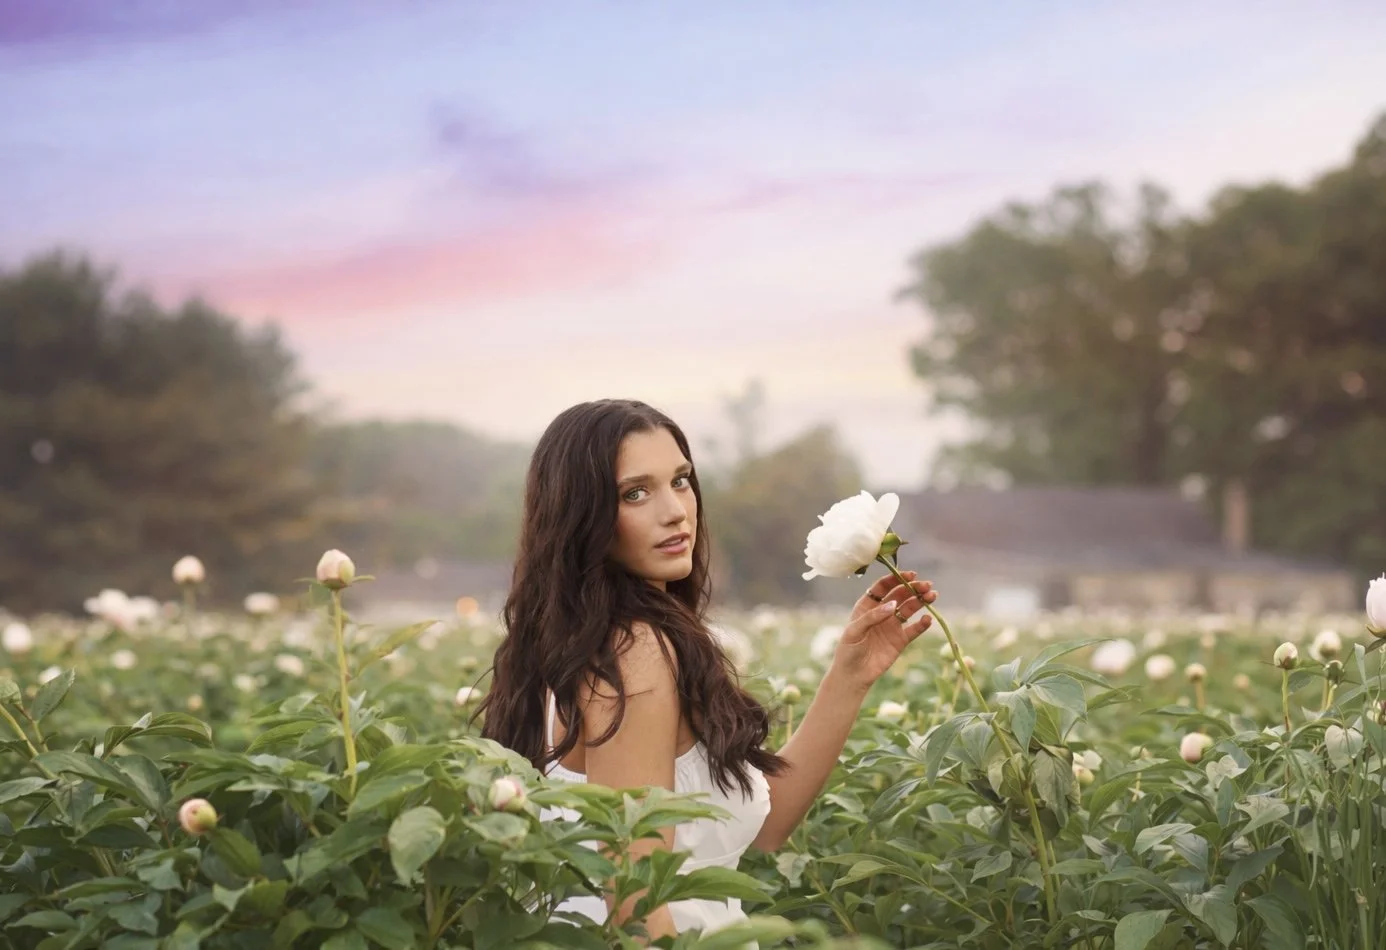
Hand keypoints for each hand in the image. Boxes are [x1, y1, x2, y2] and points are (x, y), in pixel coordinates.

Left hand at [833, 572, 936, 690]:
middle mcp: (882, 612)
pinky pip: (914, 629)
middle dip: (913, 588)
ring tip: (932, 596)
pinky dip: (922, 624)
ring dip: (921, 601)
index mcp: (867, 605)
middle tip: (926, 586)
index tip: (910, 575)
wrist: (853, 675)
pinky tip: (928, 619)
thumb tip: (893, 605)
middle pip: (900, 595)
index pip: (883, 587)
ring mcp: (893, 625)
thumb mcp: (854, 630)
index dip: (897, 579)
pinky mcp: (901, 640)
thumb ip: (872, 617)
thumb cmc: (848, 650)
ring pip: (910, 609)